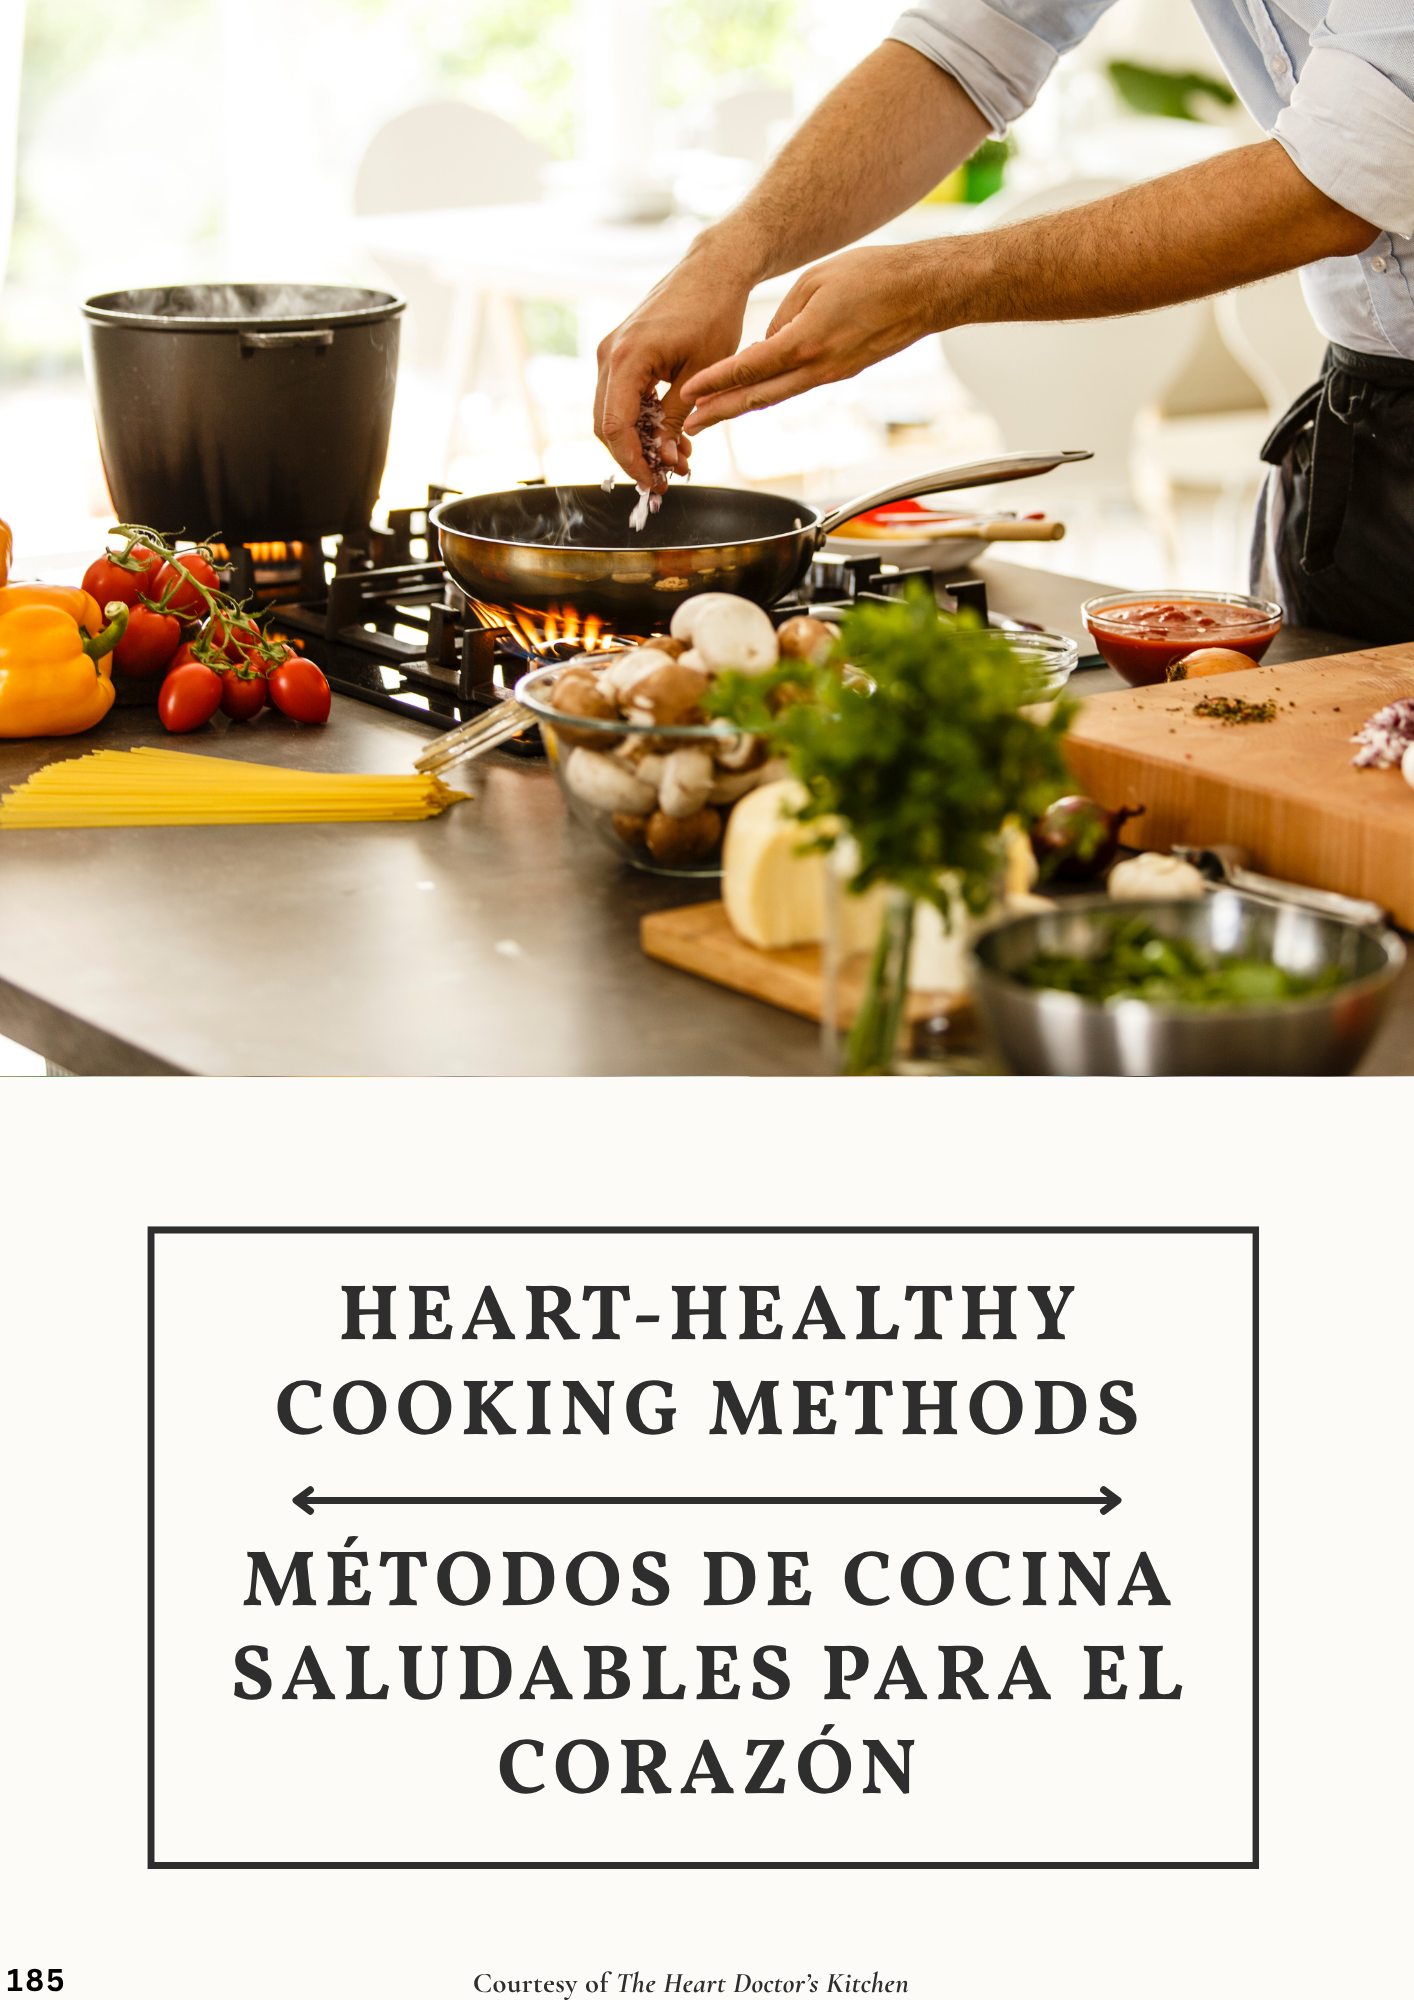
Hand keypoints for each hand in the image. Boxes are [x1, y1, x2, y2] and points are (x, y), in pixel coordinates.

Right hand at [594, 249, 751, 486]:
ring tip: (676, 459)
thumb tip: (664, 459)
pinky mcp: (621, 352)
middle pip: (606, 425)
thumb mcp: (702, 375)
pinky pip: (621, 397)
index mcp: (627, 357)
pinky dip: (641, 421)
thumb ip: (677, 418)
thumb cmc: (714, 313)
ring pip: (612, 414)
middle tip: (666, 478)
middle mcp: (610, 354)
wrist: (713, 270)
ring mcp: (611, 351)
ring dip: (639, 442)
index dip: (632, 462)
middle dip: (634, 457)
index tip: (655, 483)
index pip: (615, 426)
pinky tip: (669, 435)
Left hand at [681, 244, 948, 432]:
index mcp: (807, 341)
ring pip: (776, 396)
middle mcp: (818, 367)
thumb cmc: (875, 275)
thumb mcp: (815, 281)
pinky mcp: (841, 374)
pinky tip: (752, 393)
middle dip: (720, 412)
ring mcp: (831, 375)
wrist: (923, 291)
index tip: (689, 393)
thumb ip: (783, 315)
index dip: (716, 382)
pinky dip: (770, 392)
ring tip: (712, 417)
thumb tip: (764, 344)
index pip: (750, 367)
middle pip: (758, 397)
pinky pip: (797, 386)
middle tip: (690, 426)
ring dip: (742, 408)